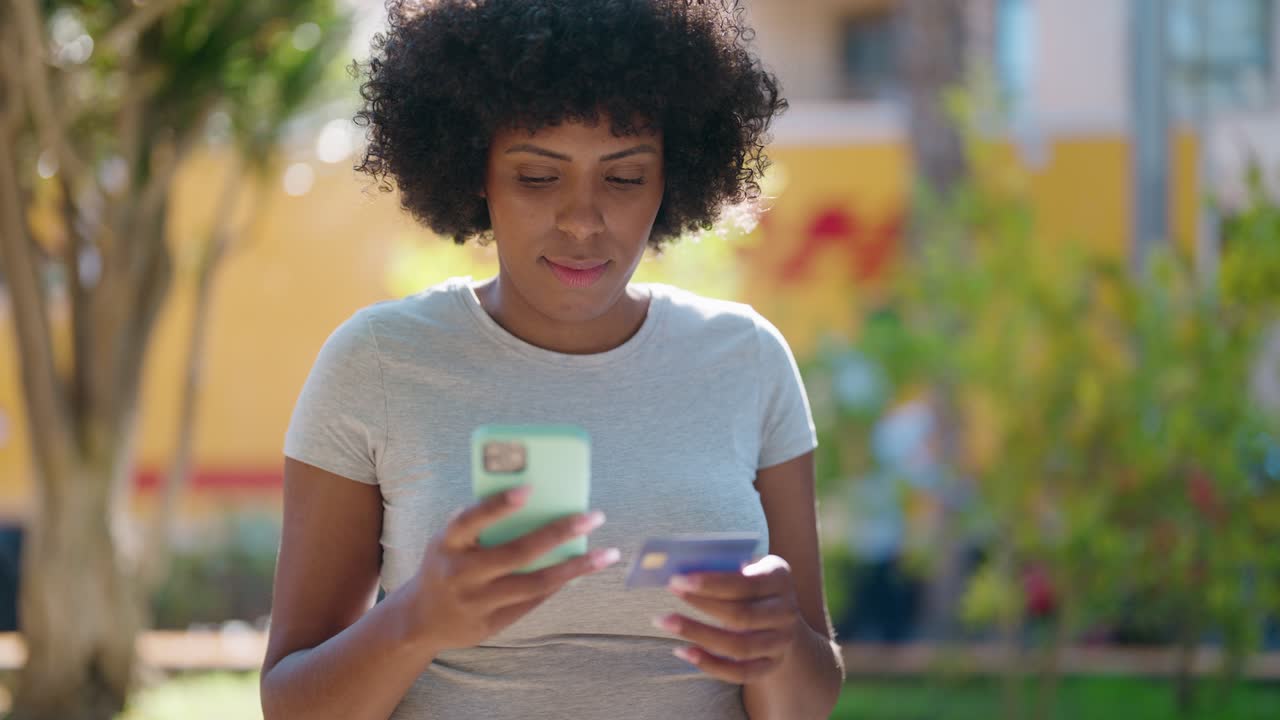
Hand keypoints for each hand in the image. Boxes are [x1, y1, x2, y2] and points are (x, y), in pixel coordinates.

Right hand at [405, 486, 619, 651]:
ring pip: (534, 583)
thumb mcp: (450, 540)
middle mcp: (460, 574)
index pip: (471, 520)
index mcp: (447, 543)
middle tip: (593, 516)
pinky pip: (533, 601)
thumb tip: (538, 500)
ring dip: (574, 567)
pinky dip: (559, 583)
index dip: (499, 505)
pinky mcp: (491, 624)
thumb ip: (481, 524)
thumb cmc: (446, 563)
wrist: (420, 620)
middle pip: (517, 553)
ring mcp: (476, 603)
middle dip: (559, 533)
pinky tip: (582, 569)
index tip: (530, 489)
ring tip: (606, 553)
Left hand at [655, 554, 800, 683]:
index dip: (710, 583)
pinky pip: (740, 672)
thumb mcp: (745, 566)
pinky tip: (682, 651)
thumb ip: (722, 566)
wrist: (780, 615)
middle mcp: (786, 611)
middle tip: (670, 592)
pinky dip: (709, 665)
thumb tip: (681, 570)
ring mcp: (781, 642)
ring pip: (739, 647)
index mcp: (780, 578)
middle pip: (741, 615)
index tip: (678, 579)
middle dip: (701, 605)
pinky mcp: (771, 665)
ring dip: (697, 634)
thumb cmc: (751, 583)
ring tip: (664, 621)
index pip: (745, 583)